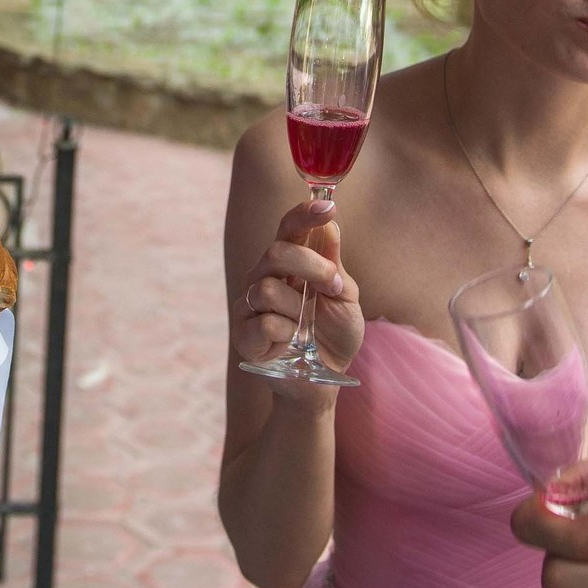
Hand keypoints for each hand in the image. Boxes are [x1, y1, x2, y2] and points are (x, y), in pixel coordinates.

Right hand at [230, 196, 362, 398]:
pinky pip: (264, 324)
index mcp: (289, 263)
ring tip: (307, 328)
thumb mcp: (345, 298)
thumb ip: (334, 264)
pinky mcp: (242, 334)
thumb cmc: (334, 335)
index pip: (289, 229)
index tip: (326, 206)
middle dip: (311, 267)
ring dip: (299, 310)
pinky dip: (287, 335)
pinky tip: (291, 344)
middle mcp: (264, 277)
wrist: (324, 380)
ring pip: (267, 289)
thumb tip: (329, 224)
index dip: (304, 214)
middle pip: (275, 253)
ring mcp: (249, 305)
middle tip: (332, 287)